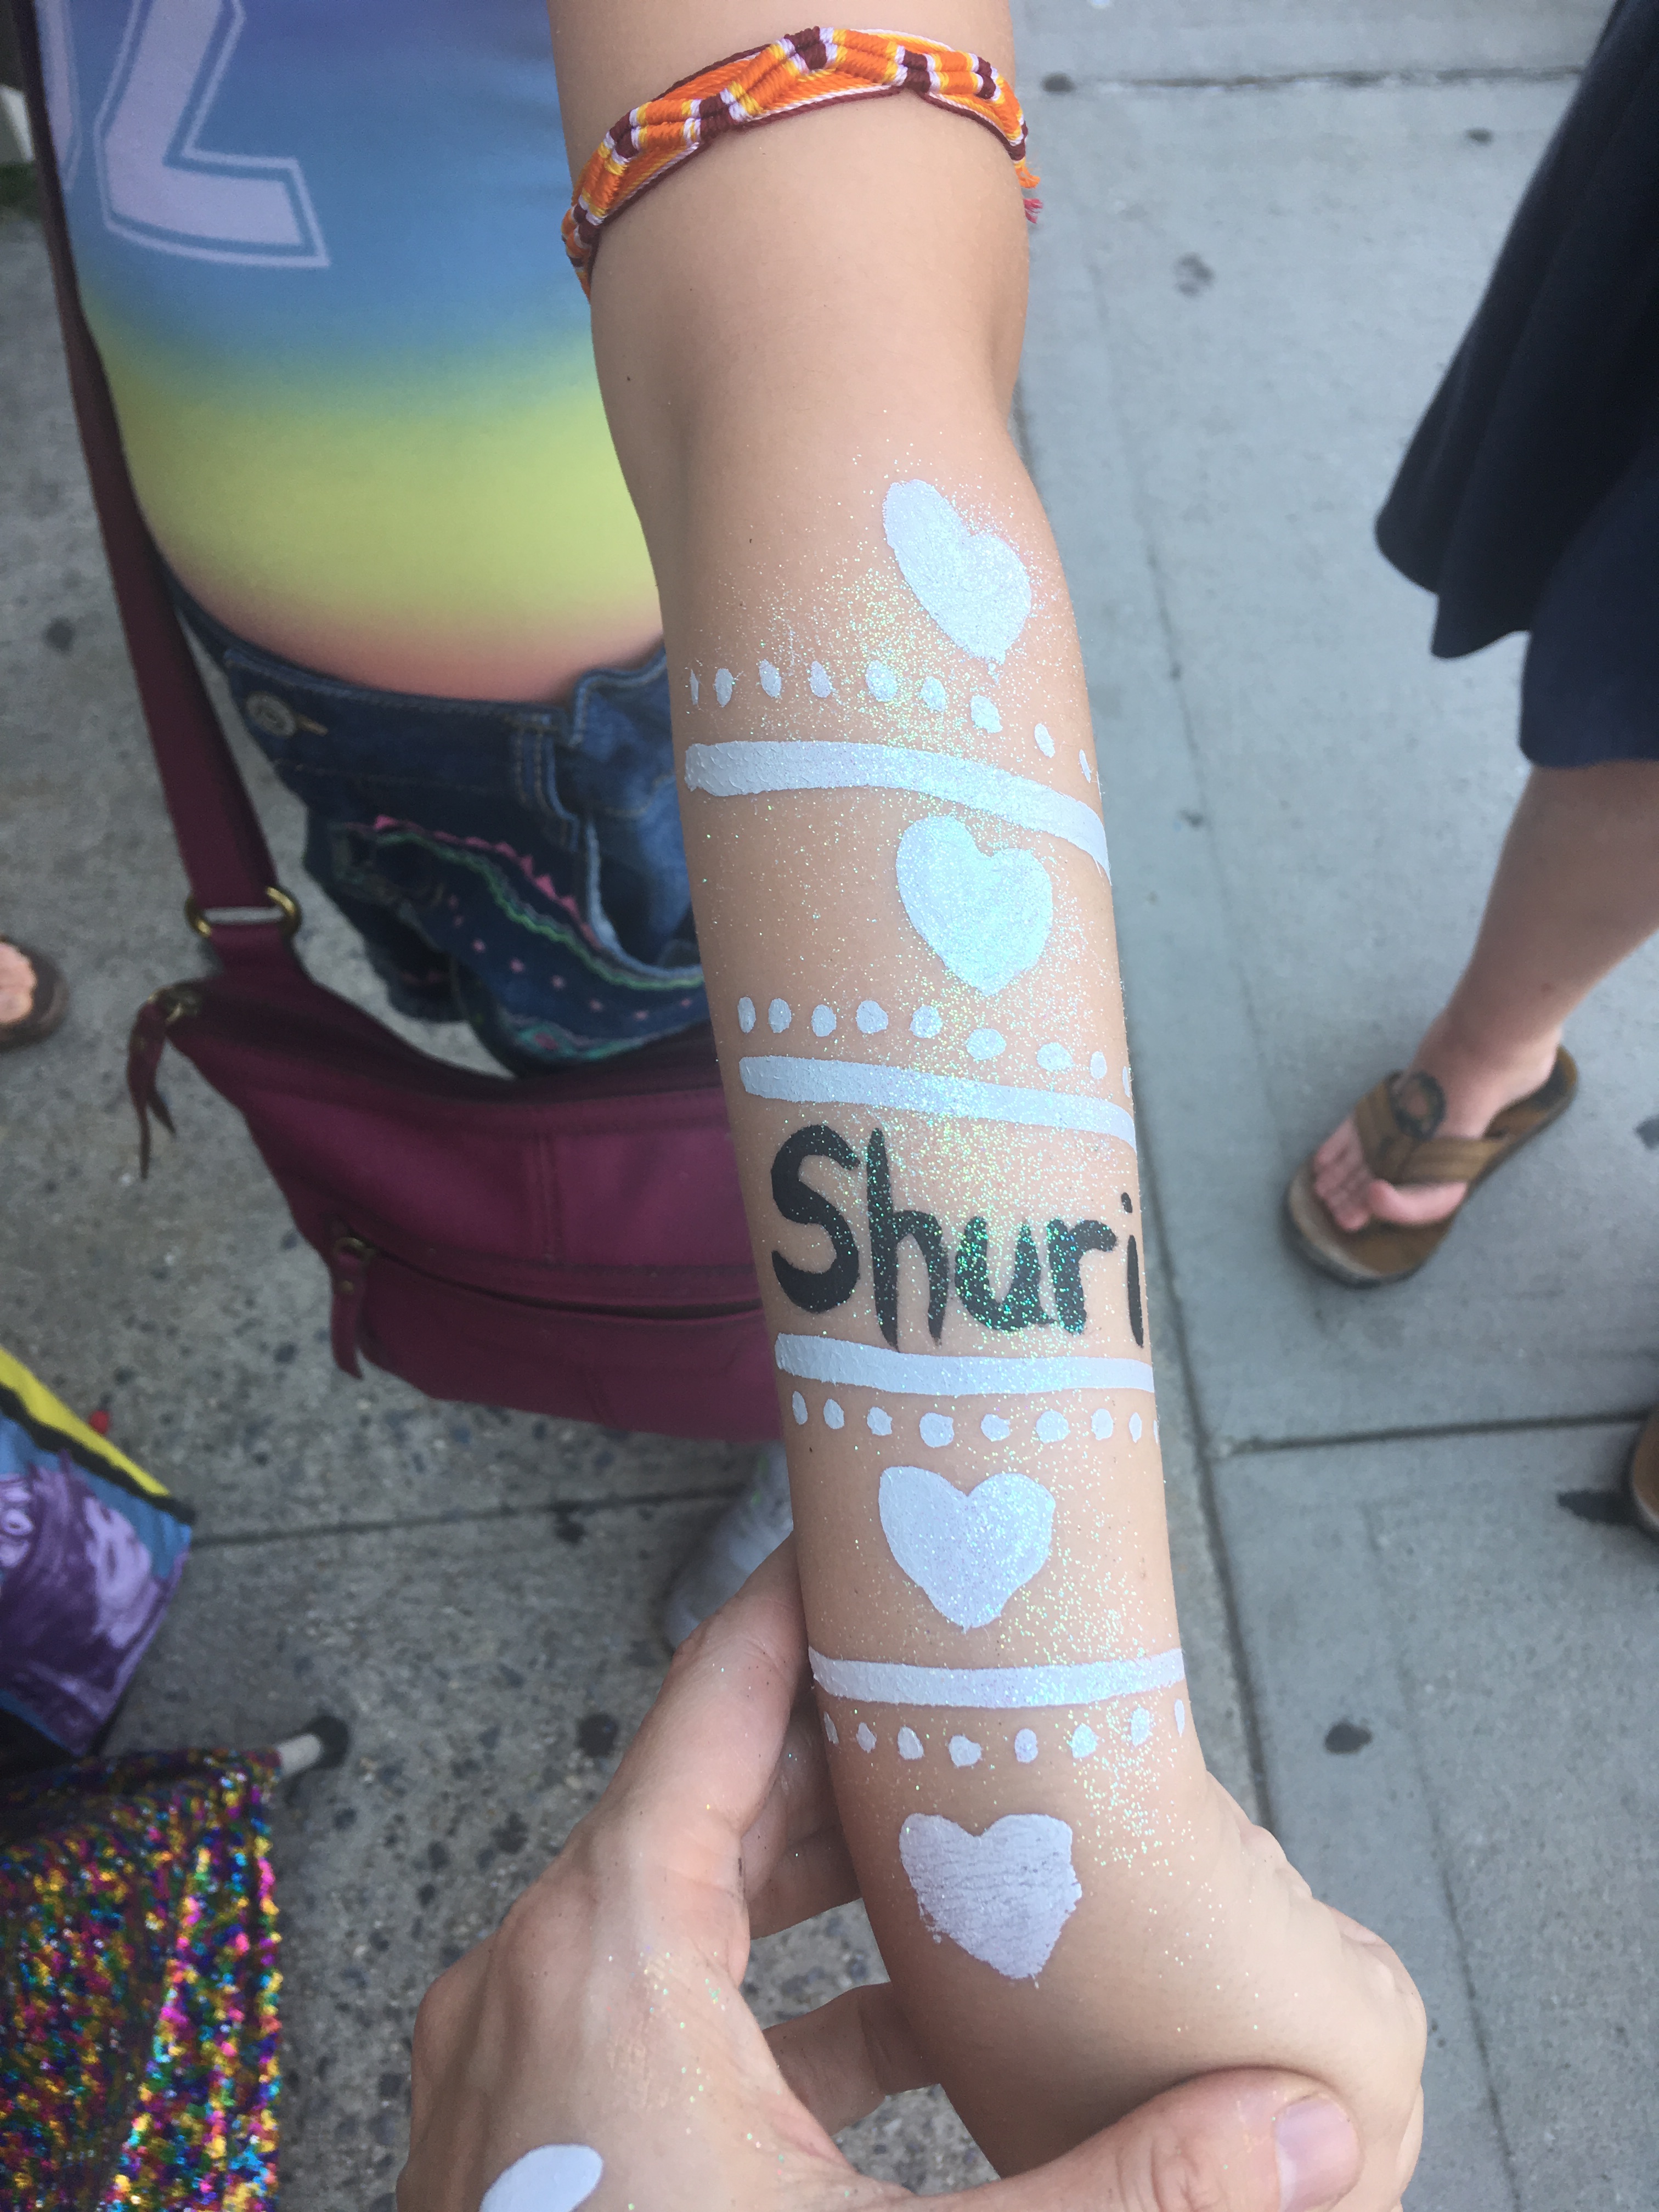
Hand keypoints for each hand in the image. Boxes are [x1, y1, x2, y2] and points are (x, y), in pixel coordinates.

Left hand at [398, 1542, 1361, 2210]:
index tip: (885, 1536)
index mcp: (605, 1953)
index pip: (715, 1700)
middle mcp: (535, 1975)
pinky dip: (774, 1998)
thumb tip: (1293, 2124)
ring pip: (683, 1907)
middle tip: (979, 1705)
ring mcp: (519, 2061)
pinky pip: (660, 2010)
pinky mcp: (533, 2138)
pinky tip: (901, 2045)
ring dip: (818, 1886)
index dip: (803, 1605)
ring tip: (967, 1866)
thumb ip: (1115, 2198)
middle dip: (853, 1752)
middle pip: (710, 1795)